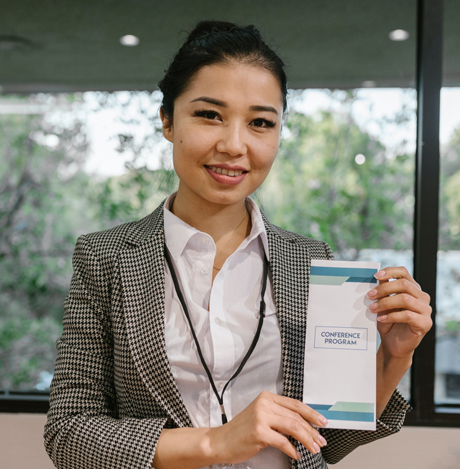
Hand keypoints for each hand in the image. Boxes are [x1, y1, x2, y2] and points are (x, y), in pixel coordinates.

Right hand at [208, 391, 327, 463]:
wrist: (221, 441)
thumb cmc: (242, 431)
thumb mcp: (261, 416)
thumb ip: (279, 416)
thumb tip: (303, 424)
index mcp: (266, 397)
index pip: (295, 404)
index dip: (311, 413)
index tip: (322, 421)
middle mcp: (264, 404)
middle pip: (296, 416)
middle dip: (312, 429)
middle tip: (321, 440)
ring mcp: (261, 417)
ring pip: (293, 427)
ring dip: (307, 439)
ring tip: (314, 448)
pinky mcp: (259, 431)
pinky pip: (283, 441)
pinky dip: (292, 450)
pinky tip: (296, 454)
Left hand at [367, 266, 431, 359]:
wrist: (393, 344)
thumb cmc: (388, 322)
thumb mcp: (382, 304)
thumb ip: (382, 291)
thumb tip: (376, 277)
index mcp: (412, 288)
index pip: (404, 273)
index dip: (390, 271)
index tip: (375, 275)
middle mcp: (421, 297)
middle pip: (404, 285)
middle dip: (384, 289)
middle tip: (369, 295)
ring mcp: (425, 310)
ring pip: (405, 299)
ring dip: (385, 303)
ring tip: (372, 309)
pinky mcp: (425, 323)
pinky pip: (408, 315)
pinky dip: (391, 316)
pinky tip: (381, 319)